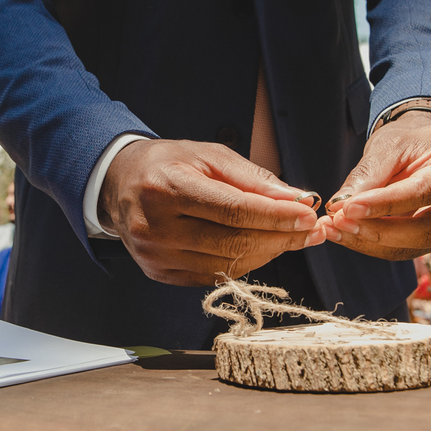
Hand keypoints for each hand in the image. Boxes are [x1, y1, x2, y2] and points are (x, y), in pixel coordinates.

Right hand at [98, 139, 323, 286]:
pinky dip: (244, 263)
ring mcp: (155, 255)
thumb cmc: (168, 163)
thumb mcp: (209, 155)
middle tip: (311, 230)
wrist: (119, 183)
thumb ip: (253, 179)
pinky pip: (213, 275)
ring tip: (291, 237)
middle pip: (234, 243)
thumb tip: (295, 200)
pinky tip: (261, 247)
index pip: (234, 211)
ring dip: (268, 253)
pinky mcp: (159, 273)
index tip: (308, 215)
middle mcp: (156, 226)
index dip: (276, 216)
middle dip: (281, 238)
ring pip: (228, 265)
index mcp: (167, 188)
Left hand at [321, 111, 430, 260]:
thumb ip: (369, 174)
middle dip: (377, 231)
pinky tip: (347, 233)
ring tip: (334, 229)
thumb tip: (340, 207)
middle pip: (425, 230)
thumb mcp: (392, 143)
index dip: (384, 204)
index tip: (347, 208)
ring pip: (414, 246)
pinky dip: (375, 243)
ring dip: (369, 241)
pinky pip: (408, 249)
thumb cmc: (414, 138)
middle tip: (338, 223)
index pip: (424, 192)